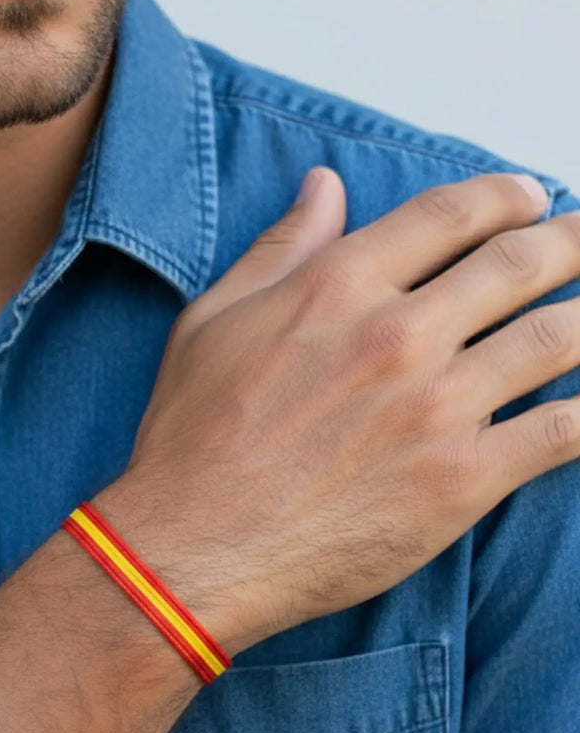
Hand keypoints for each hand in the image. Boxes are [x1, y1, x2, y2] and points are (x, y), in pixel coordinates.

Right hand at [96, 169, 579, 655]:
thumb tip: (324, 186)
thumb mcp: (211, 322)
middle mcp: (398, 334)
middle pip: (520, 264)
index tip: (527, 197)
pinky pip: (564, 431)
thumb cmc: (190, 439)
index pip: (450, 214)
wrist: (192, 546)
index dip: (503, 196)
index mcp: (338, 286)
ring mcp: (437, 407)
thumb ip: (279, 249)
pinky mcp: (462, 480)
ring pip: (558, 338)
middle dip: (570, 241)